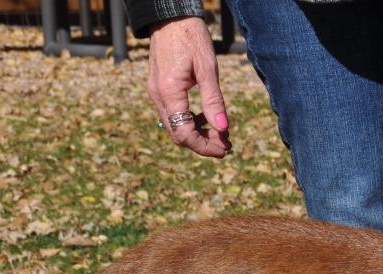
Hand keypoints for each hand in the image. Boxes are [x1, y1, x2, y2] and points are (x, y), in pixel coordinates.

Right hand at [148, 17, 230, 158]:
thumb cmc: (191, 36)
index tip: (225, 148)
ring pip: (176, 127)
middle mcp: (158, 96)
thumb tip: (223, 129)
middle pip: (179, 135)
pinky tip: (206, 118)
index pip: (185, 133)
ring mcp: (156, 93)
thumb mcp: (207, 68)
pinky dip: (190, 121)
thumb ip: (214, 101)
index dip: (205, 146)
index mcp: (169, 92)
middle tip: (226, 144)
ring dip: (198, 134)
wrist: (171, 15)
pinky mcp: (159, 89)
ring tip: (220, 133)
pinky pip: (173, 115)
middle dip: (203, 143)